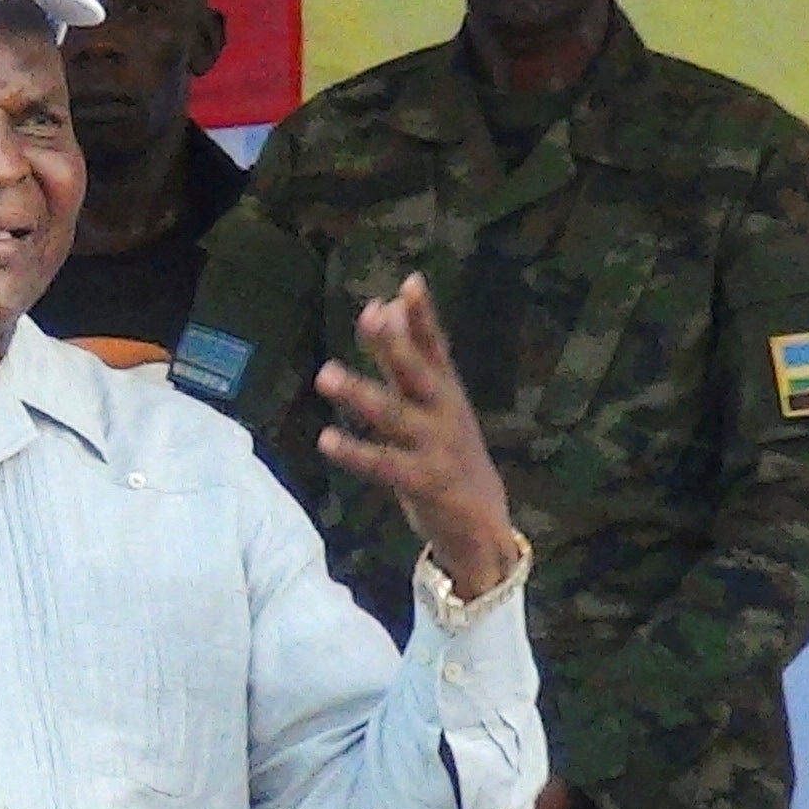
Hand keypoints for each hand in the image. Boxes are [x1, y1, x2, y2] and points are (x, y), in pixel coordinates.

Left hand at [313, 275, 520, 596]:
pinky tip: (326, 439)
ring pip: (393, 416)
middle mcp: (445, 414)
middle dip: (394, 345)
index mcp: (447, 392)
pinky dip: (355, 452)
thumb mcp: (432, 402)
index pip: (436, 347)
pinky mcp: (424, 483)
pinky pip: (383, 465)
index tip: (410, 283)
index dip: (423, 317)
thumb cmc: (447, 453)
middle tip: (369, 317)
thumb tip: (383, 304)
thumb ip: (406, 357)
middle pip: (418, 374)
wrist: (483, 525)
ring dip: (359, 395)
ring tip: (325, 375)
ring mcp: (437, 448)